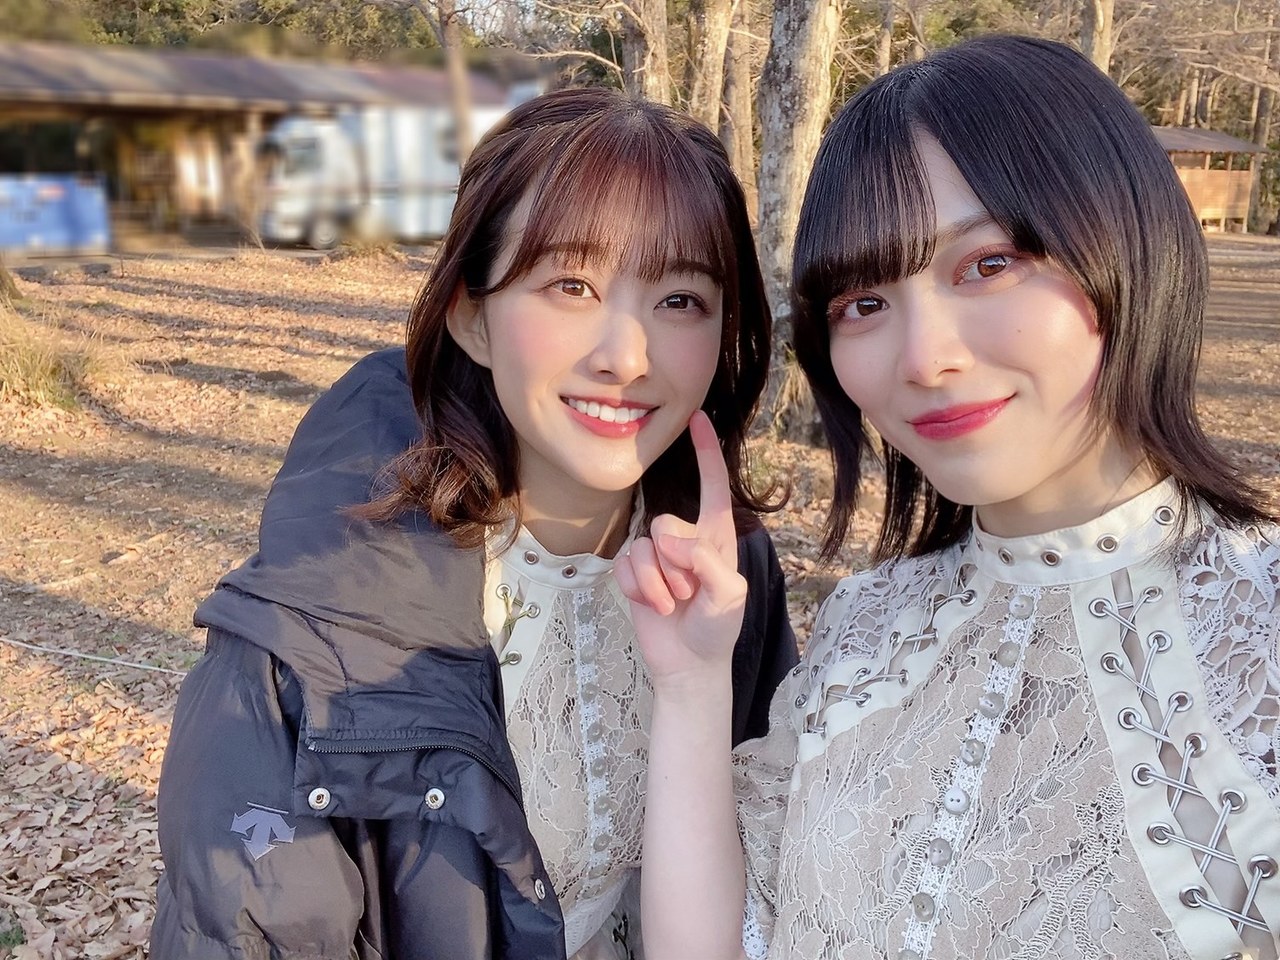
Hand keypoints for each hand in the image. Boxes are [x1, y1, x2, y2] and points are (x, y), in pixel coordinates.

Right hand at [615, 411, 746, 688]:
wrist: (689, 664)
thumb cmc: (719, 628)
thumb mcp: (730, 595)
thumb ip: (707, 561)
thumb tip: (669, 539)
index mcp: (716, 534)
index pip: (711, 484)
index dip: (705, 451)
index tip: (697, 418)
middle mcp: (684, 537)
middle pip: (664, 524)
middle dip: (675, 565)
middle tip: (691, 594)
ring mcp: (656, 554)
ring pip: (641, 548)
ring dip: (657, 584)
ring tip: (675, 604)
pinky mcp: (633, 572)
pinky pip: (623, 565)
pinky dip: (638, 590)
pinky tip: (654, 606)